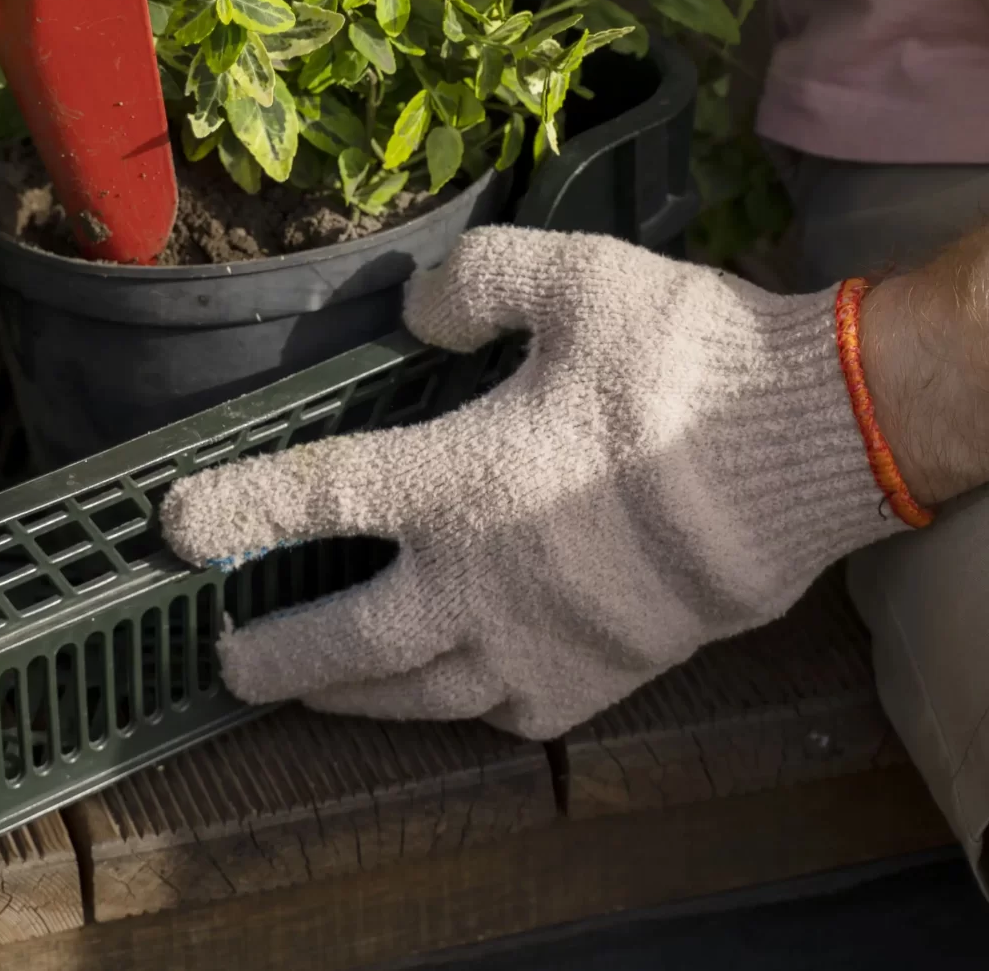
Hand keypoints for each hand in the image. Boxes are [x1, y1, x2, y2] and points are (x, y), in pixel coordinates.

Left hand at [157, 227, 896, 736]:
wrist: (816, 450)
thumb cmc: (686, 359)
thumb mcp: (571, 277)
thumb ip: (471, 284)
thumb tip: (414, 311)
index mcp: (461, 478)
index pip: (313, 499)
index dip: (234, 513)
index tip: (173, 528)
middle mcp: (483, 580)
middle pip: (345, 644)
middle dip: (273, 657)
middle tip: (226, 661)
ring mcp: (543, 642)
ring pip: (418, 695)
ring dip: (350, 697)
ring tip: (309, 691)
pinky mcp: (603, 678)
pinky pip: (506, 712)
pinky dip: (460, 706)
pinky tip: (449, 688)